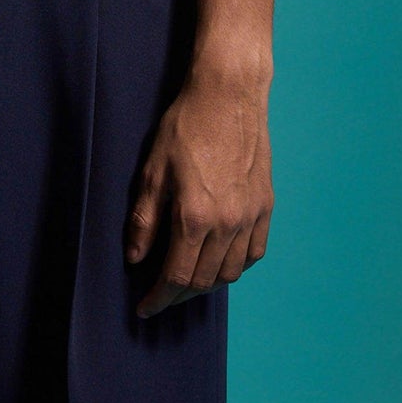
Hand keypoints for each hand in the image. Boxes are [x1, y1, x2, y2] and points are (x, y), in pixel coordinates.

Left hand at [125, 65, 272, 318]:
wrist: (228, 95)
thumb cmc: (186, 126)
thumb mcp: (153, 170)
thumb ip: (144, 220)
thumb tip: (136, 258)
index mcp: (194, 216)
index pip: (177, 277)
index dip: (159, 298)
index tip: (145, 307)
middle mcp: (227, 223)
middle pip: (204, 281)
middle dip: (180, 295)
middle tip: (162, 295)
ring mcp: (250, 216)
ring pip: (231, 272)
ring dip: (208, 284)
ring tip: (188, 280)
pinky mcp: (265, 205)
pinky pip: (255, 252)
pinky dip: (237, 266)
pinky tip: (221, 262)